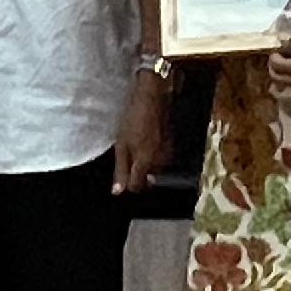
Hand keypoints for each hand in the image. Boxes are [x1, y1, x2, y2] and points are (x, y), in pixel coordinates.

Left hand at [114, 70, 175, 193]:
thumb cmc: (133, 119)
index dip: (127, 183)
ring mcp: (168, 154)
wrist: (153, 98)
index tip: (122, 175)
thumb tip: (117, 192)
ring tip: (138, 149)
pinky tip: (148, 143)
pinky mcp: (172, 145)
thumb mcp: (121, 144)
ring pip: (156, 170)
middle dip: (138, 174)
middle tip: (129, 159)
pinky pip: (162, 158)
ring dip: (147, 165)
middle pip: (148, 180)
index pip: (137, 186)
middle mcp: (159, 162)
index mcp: (145, 163)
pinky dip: (154, 155)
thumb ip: (120, 169)